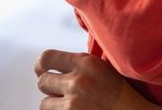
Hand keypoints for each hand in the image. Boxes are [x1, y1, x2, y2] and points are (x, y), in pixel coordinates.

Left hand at [34, 49, 158, 109]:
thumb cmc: (120, 93)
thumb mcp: (102, 68)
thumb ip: (80, 64)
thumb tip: (52, 65)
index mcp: (86, 62)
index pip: (46, 57)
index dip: (41, 66)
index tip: (43, 71)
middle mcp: (78, 80)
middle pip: (42, 81)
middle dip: (50, 88)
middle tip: (62, 92)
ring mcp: (73, 103)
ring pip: (44, 103)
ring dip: (54, 105)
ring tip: (71, 105)